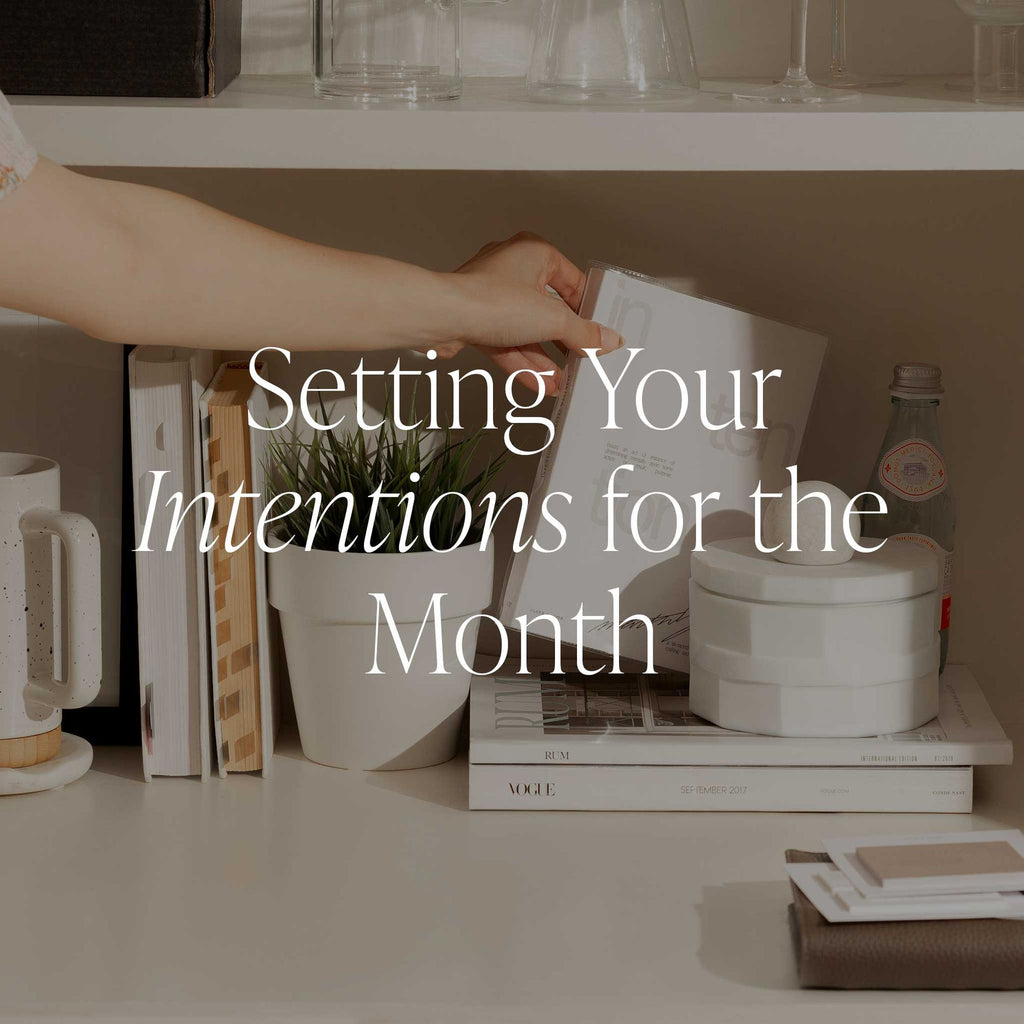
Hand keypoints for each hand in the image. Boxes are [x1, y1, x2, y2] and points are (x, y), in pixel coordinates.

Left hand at [440, 232, 622, 394]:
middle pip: (549, 311)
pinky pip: (508, 343)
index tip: (599, 331)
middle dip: (565, 343)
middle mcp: (513, 270)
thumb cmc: (487, 299)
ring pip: (527, 331)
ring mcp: (492, 297)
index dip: (587, 310)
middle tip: (583, 360)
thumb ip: (583, 333)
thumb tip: (606, 341)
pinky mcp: (478, 321)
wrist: (442, 318)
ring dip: (546, 360)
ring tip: (565, 381)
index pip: (572, 282)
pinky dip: (525, 364)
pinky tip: (542, 384)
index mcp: (534, 253)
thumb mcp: (552, 319)